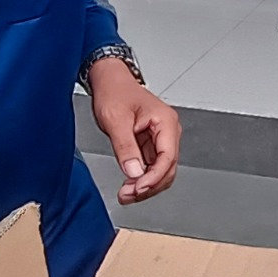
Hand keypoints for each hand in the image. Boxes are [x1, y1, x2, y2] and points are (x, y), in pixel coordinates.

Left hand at [88, 62, 179, 203]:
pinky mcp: (150, 144)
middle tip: (128, 195)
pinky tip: (129, 185)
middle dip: (149, 186)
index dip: (154, 177)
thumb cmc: (115, 92)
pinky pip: (151, 167)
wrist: (109, 81)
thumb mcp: (116, 119)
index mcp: (165, 121)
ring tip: (126, 194)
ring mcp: (160, 139)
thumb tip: (134, 172)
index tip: (138, 188)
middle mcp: (167, 131)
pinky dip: (141, 178)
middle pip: (167, 169)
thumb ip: (125, 147)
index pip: (168, 157)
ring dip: (145, 185)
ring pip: (160, 171)